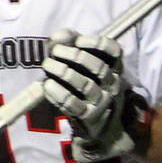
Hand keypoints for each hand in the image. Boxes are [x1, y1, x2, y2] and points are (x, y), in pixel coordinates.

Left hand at [43, 29, 133, 160]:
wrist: (99, 125)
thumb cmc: (87, 86)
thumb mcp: (83, 64)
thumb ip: (71, 44)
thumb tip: (57, 37)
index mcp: (114, 68)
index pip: (114, 51)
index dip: (97, 43)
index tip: (78, 40)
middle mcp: (112, 85)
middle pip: (99, 67)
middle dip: (75, 56)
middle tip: (55, 51)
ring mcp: (101, 102)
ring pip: (85, 85)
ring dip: (63, 72)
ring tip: (47, 65)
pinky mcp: (88, 117)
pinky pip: (72, 104)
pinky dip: (58, 93)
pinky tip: (47, 85)